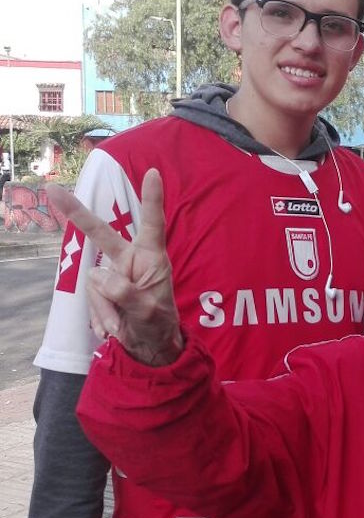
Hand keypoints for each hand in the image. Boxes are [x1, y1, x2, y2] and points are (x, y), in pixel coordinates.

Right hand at [47, 169, 181, 365]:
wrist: (149, 345)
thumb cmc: (157, 324)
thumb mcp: (147, 312)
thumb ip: (125, 292)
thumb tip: (97, 272)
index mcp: (151, 258)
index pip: (153, 224)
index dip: (152, 199)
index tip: (152, 173)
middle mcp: (131, 259)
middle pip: (102, 233)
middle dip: (77, 213)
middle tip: (53, 189)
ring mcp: (114, 273)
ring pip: (93, 281)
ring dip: (104, 307)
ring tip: (120, 324)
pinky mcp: (102, 288)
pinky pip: (90, 297)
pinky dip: (99, 315)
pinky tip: (112, 325)